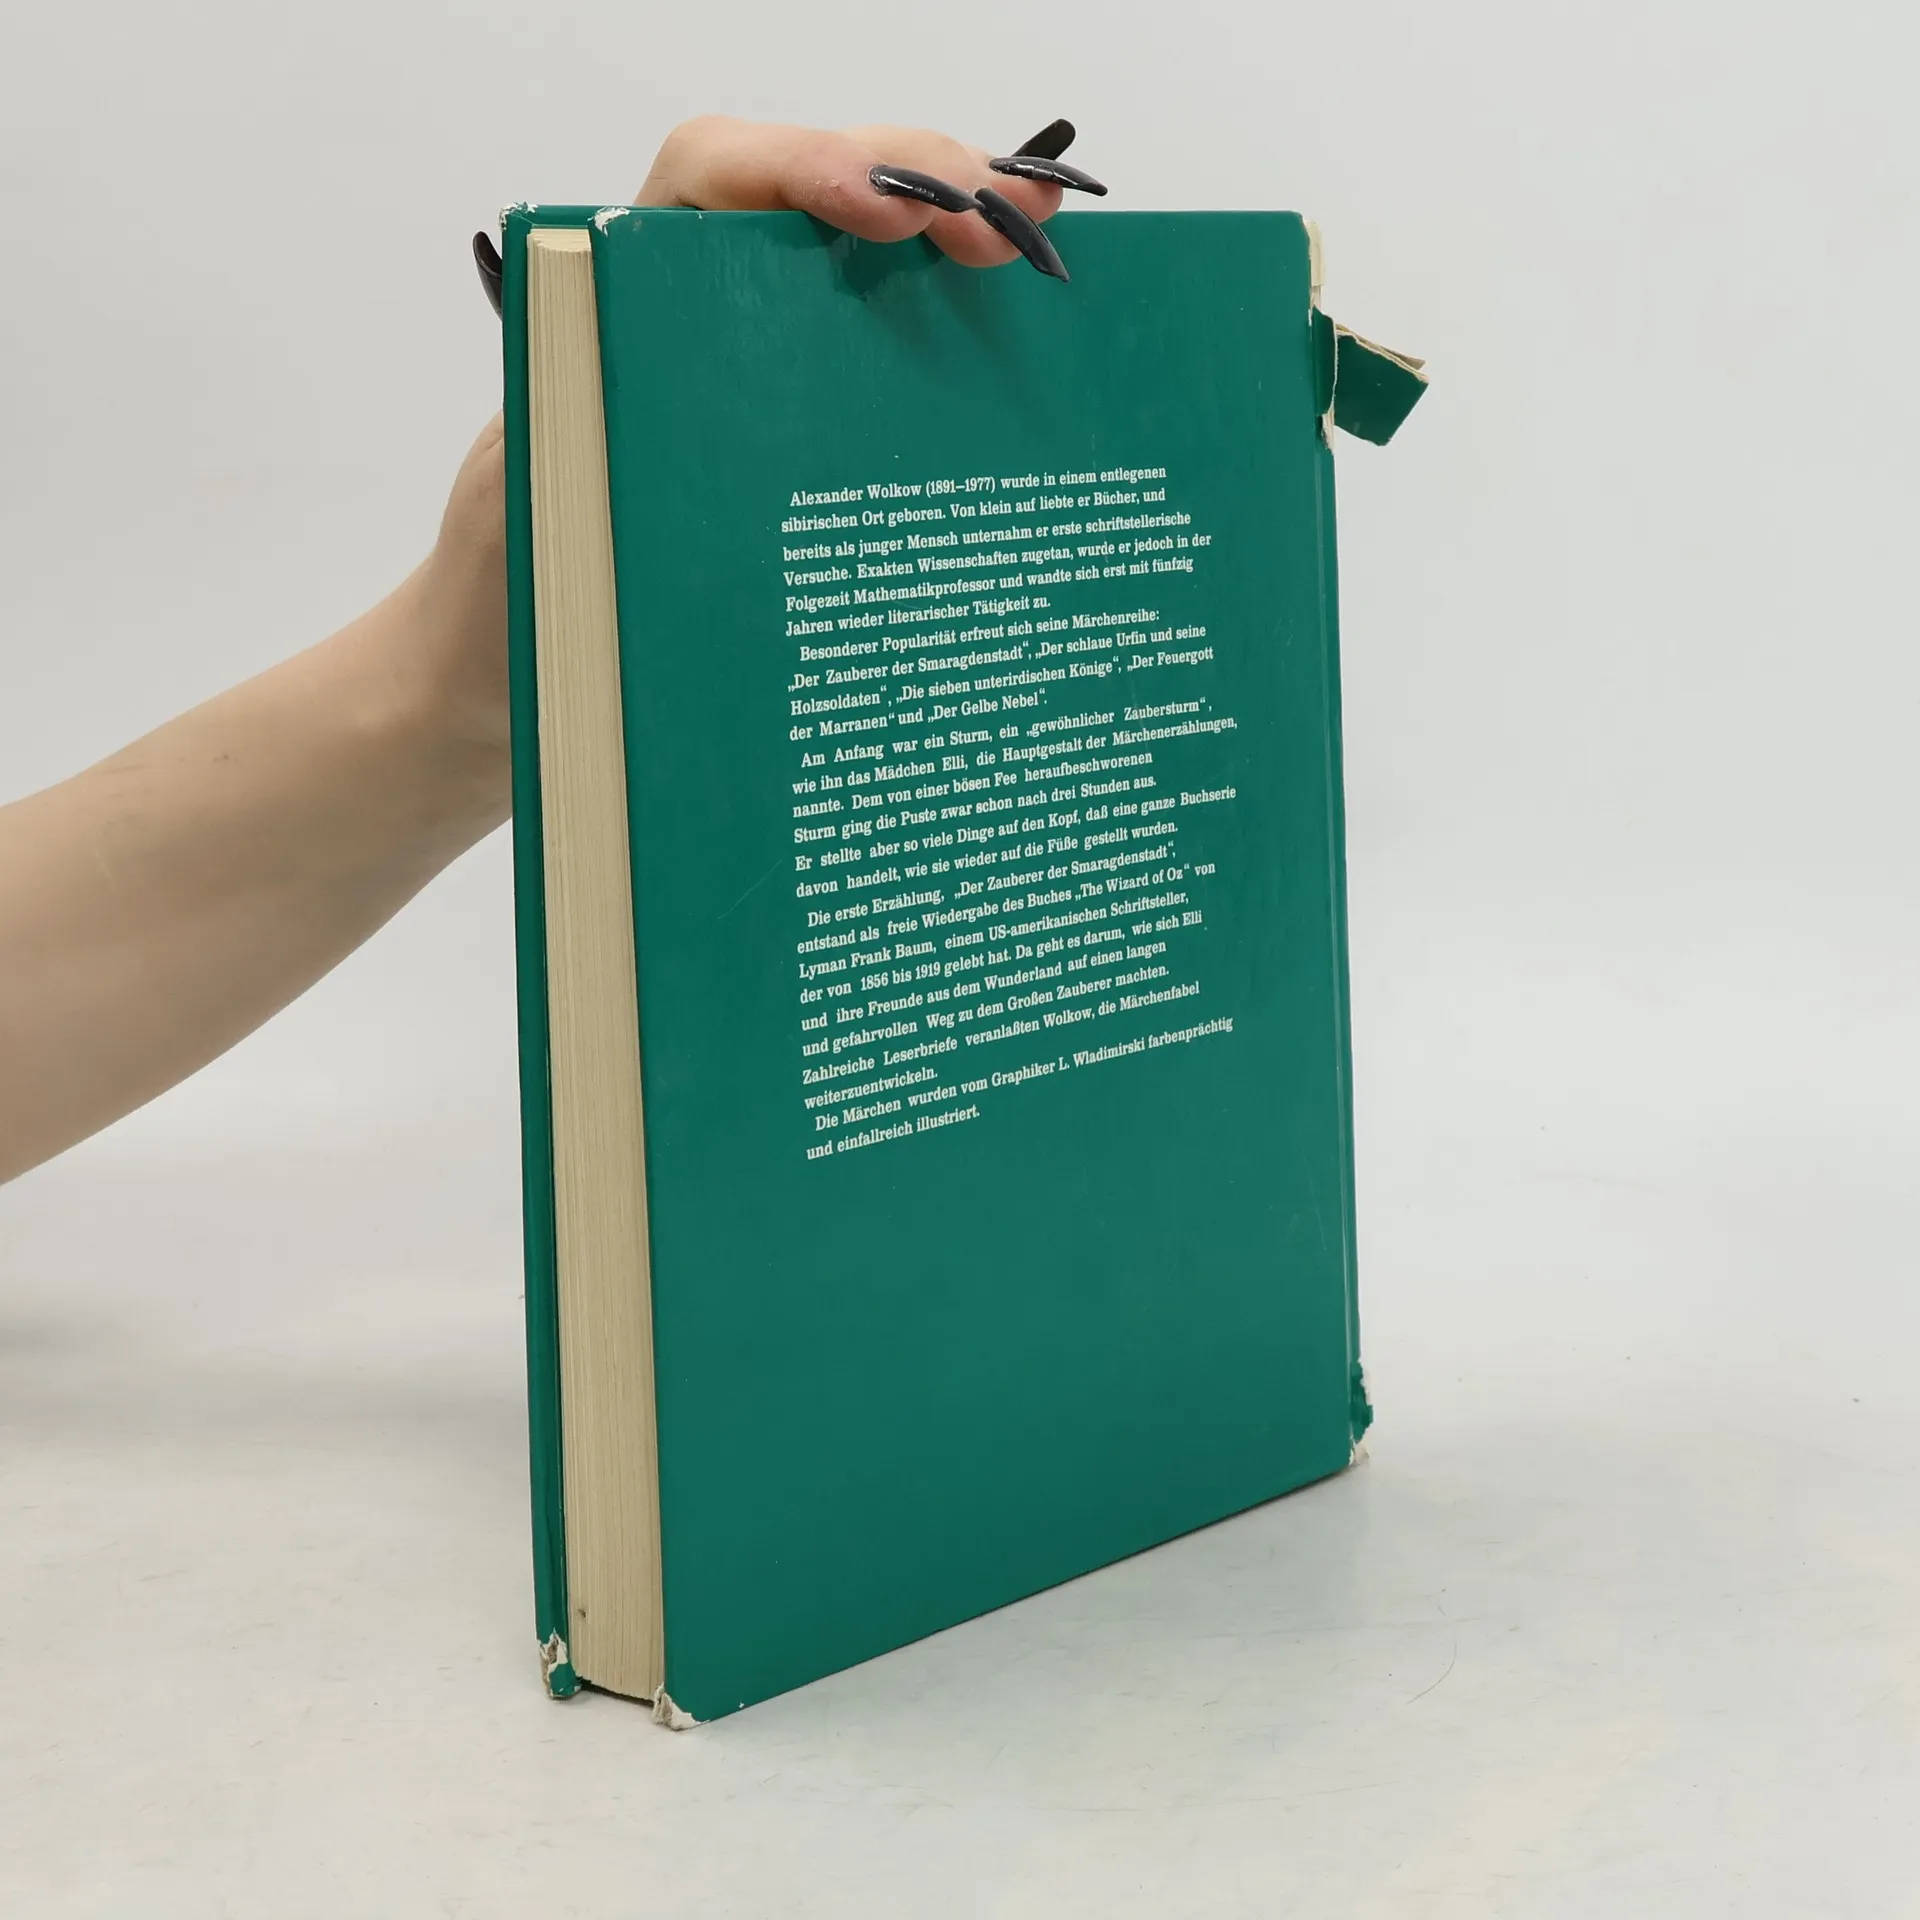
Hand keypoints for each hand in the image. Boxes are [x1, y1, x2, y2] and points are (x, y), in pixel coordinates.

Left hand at [428, 117, 1068, 812]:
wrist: (506, 697)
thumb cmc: (509, 613)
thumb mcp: (543, 522)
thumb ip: (599, 453)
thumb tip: (705, 430)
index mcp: (619, 307)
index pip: (714, 174)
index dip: (809, 165)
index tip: (888, 212)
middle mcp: (696, 323)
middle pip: (820, 198)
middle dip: (925, 184)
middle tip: (1012, 235)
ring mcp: (755, 380)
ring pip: (868, 270)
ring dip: (958, 247)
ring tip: (1039, 262)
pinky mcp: (796, 444)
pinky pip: (884, 366)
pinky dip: (957, 342)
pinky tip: (1020, 351)